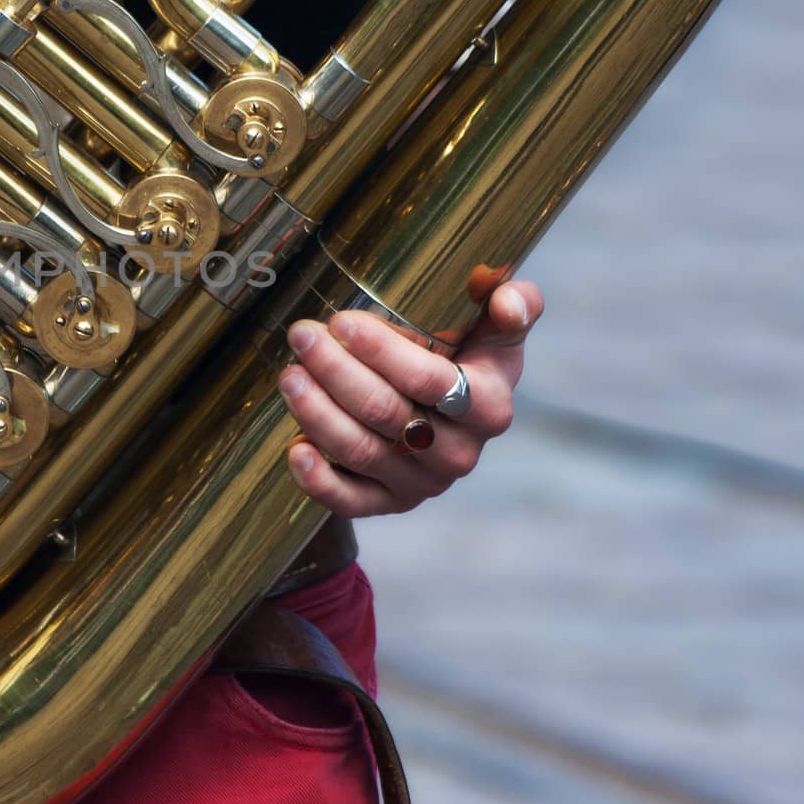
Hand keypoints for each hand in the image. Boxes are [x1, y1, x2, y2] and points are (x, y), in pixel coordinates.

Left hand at [276, 281, 542, 516]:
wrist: (451, 411)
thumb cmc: (469, 357)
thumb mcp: (496, 329)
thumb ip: (514, 305)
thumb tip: (508, 300)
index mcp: (489, 407)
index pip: (430, 380)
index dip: (381, 351)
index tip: (340, 321)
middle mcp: (459, 453)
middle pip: (386, 413)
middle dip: (336, 371)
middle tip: (302, 337)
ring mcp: (424, 483)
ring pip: (362, 451)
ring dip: (317, 413)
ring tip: (289, 376)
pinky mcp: (391, 503)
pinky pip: (353, 501)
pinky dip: (319, 481)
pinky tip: (294, 450)